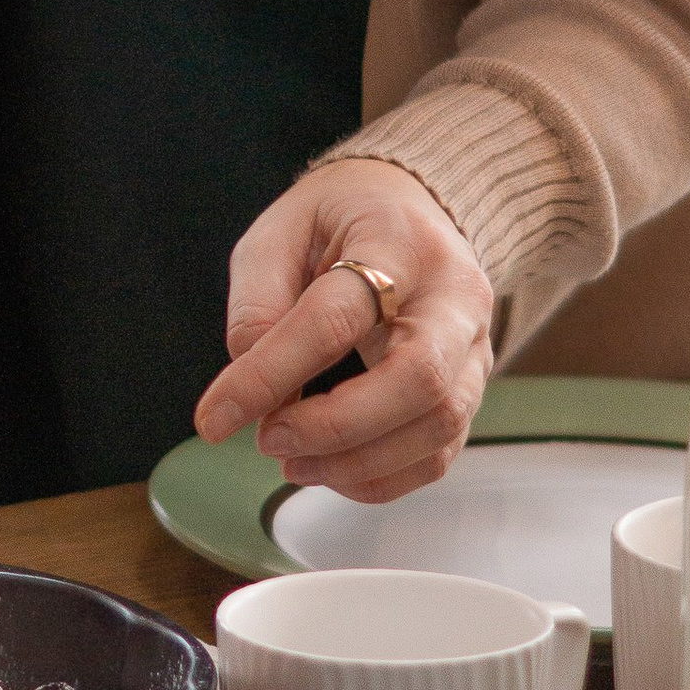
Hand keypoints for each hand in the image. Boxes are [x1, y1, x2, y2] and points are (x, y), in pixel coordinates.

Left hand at [195, 158, 494, 500]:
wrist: (412, 211)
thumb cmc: (341, 220)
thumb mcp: (279, 232)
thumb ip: (258, 301)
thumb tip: (250, 379)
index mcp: (400, 241)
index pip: (336, 318)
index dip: (270, 375)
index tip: (215, 417)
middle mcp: (456, 295)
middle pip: (417, 379)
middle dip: (333, 427)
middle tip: (269, 439)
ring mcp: (474, 347)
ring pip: (437, 426)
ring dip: (356, 462)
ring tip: (291, 461)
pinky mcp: (471, 389)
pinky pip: (440, 453)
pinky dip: (381, 478)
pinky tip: (330, 469)